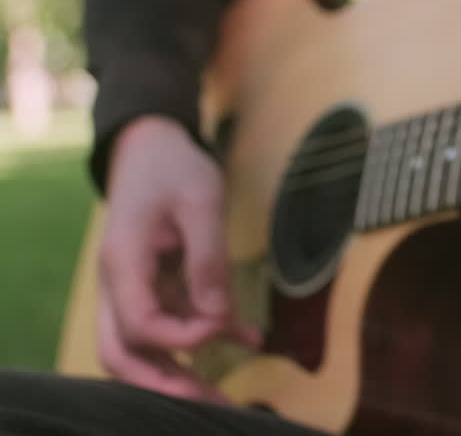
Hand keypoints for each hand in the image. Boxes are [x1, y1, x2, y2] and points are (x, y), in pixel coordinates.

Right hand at [97, 115, 258, 401]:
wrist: (153, 146)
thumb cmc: (174, 168)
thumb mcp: (201, 202)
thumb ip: (208, 258)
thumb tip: (216, 314)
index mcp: (123, 263)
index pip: (140, 324)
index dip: (181, 337)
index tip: (219, 327)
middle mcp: (118, 283)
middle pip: (123, 353)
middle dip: (163, 383)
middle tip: (207, 405)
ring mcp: (133, 287)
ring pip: (147, 346)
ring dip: (185, 371)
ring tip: (229, 398)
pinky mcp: (154, 285)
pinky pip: (174, 321)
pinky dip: (207, 334)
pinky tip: (251, 339)